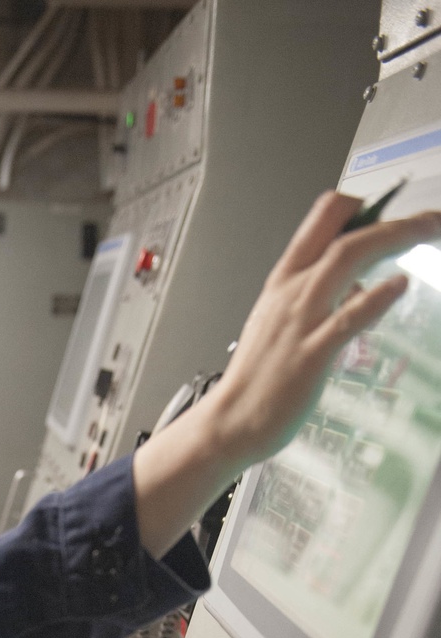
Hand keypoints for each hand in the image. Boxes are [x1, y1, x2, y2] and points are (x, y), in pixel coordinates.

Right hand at [208, 192, 440, 468]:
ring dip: (393, 237)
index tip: (391, 202)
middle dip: (391, 217)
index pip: (320, 222)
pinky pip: (348, 318)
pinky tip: (399, 284)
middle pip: (342, 233)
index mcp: (283, 282)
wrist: (230, 421)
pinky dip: (376, 297)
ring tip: (426, 230)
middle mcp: (293, 293)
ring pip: (347, 260)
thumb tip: (357, 287)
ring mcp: (301, 321)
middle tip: (427, 218)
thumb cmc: (256, 379)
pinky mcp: (312, 354)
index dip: (359, 203)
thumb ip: (320, 300)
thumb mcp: (283, 323)